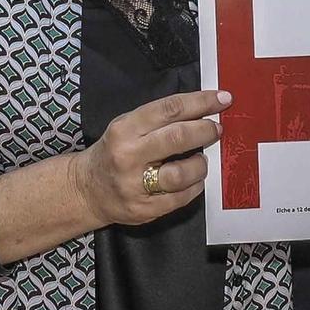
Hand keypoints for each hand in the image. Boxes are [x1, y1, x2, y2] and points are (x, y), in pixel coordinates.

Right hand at [71, 89, 227, 227]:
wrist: (87, 189)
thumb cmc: (114, 152)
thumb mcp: (127, 127)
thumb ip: (159, 119)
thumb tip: (202, 110)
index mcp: (125, 129)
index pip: (169, 109)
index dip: (200, 102)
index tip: (222, 99)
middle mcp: (128, 156)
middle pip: (177, 138)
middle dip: (205, 131)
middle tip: (217, 130)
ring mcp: (135, 185)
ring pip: (181, 173)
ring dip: (200, 164)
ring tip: (201, 160)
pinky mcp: (144, 209)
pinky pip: (180, 198)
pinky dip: (194, 187)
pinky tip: (194, 180)